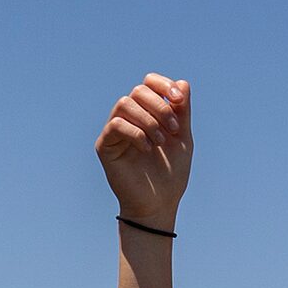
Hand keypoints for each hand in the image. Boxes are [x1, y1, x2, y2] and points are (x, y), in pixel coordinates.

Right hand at [96, 74, 191, 230]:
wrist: (159, 204)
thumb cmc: (171, 173)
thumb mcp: (183, 138)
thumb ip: (182, 112)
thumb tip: (183, 83)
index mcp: (148, 112)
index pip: (148, 83)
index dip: (163, 85)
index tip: (179, 100)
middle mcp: (129, 118)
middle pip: (138, 91)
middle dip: (160, 106)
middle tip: (173, 130)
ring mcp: (115, 131)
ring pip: (125, 104)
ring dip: (148, 120)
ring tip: (161, 141)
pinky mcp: (105, 145)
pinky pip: (115, 125)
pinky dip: (135, 132)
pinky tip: (147, 148)